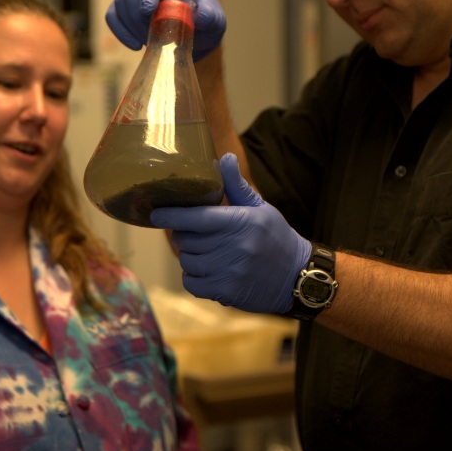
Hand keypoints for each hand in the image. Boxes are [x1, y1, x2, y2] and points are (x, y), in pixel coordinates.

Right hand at [106, 0, 225, 60]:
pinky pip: (112, 15)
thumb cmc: (206, 22)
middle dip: (137, 10)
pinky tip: (135, 45)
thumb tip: (201, 17)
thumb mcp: (216, 22)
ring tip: (149, 41)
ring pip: (120, 0)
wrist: (195, 33)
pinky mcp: (124, 6)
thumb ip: (212, 18)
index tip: (148, 10)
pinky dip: (120, 31)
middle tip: (150, 34)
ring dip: (131, 24)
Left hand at [150, 153, 311, 313]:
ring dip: (189, 256)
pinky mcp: (227, 292)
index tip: (155, 213)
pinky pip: (192, 284)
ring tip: (204, 252)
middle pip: (186, 240)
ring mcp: (230, 272)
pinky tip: (206, 270)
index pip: (195, 217)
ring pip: (187, 262)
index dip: (171, 215)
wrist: (296, 275)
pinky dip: (193, 277)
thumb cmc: (275, 236)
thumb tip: (224, 157)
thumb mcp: (260, 207)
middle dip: (183, 235)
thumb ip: (237, 185)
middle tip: (192, 233)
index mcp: (240, 222)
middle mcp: (234, 247)